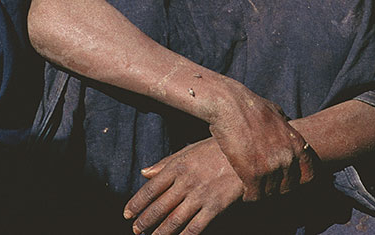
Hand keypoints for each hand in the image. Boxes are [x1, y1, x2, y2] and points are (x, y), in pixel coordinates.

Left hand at [123, 139, 243, 234]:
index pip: (151, 188)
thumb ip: (165, 163)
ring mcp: (201, 194)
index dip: (137, 203)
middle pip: (160, 206)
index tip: (127, 213)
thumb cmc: (215, 149)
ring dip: (160, 232)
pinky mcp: (215, 206)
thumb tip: (143, 172)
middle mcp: (186, 181)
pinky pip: (196, 226)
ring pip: (174, 219)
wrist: (248, 152)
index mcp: (178, 165)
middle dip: (145, 221)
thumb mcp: (188, 150)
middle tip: (135, 230)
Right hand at [205, 88, 315, 200]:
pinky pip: (255, 196)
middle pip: (288, 187)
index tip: (287, 179)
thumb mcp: (276, 112)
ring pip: (271, 193)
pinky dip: (250, 196)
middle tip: (266, 184)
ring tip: (254, 188)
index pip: (309, 175)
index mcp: (297, 144)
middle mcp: (288, 157)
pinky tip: (245, 191)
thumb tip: (287, 123)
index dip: (298, 179)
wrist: (229, 106)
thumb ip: (284, 124)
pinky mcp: (252, 174)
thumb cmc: (250, 106)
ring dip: (262, 192)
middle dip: (277, 187)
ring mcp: (271, 167)